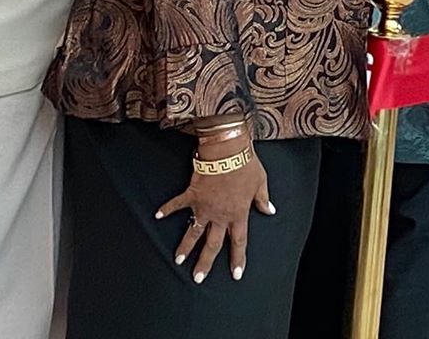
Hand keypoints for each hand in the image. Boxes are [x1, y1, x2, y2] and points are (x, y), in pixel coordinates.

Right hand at [156, 137, 273, 283]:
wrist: (228, 150)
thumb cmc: (246, 164)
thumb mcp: (260, 182)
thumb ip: (263, 199)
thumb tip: (270, 211)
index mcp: (238, 213)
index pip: (238, 241)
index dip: (238, 258)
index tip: (236, 274)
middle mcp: (220, 215)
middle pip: (213, 244)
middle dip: (205, 262)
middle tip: (197, 278)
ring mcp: (204, 206)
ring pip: (194, 232)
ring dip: (185, 246)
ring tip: (178, 260)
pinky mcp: (192, 194)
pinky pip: (177, 204)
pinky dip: (167, 209)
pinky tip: (158, 216)